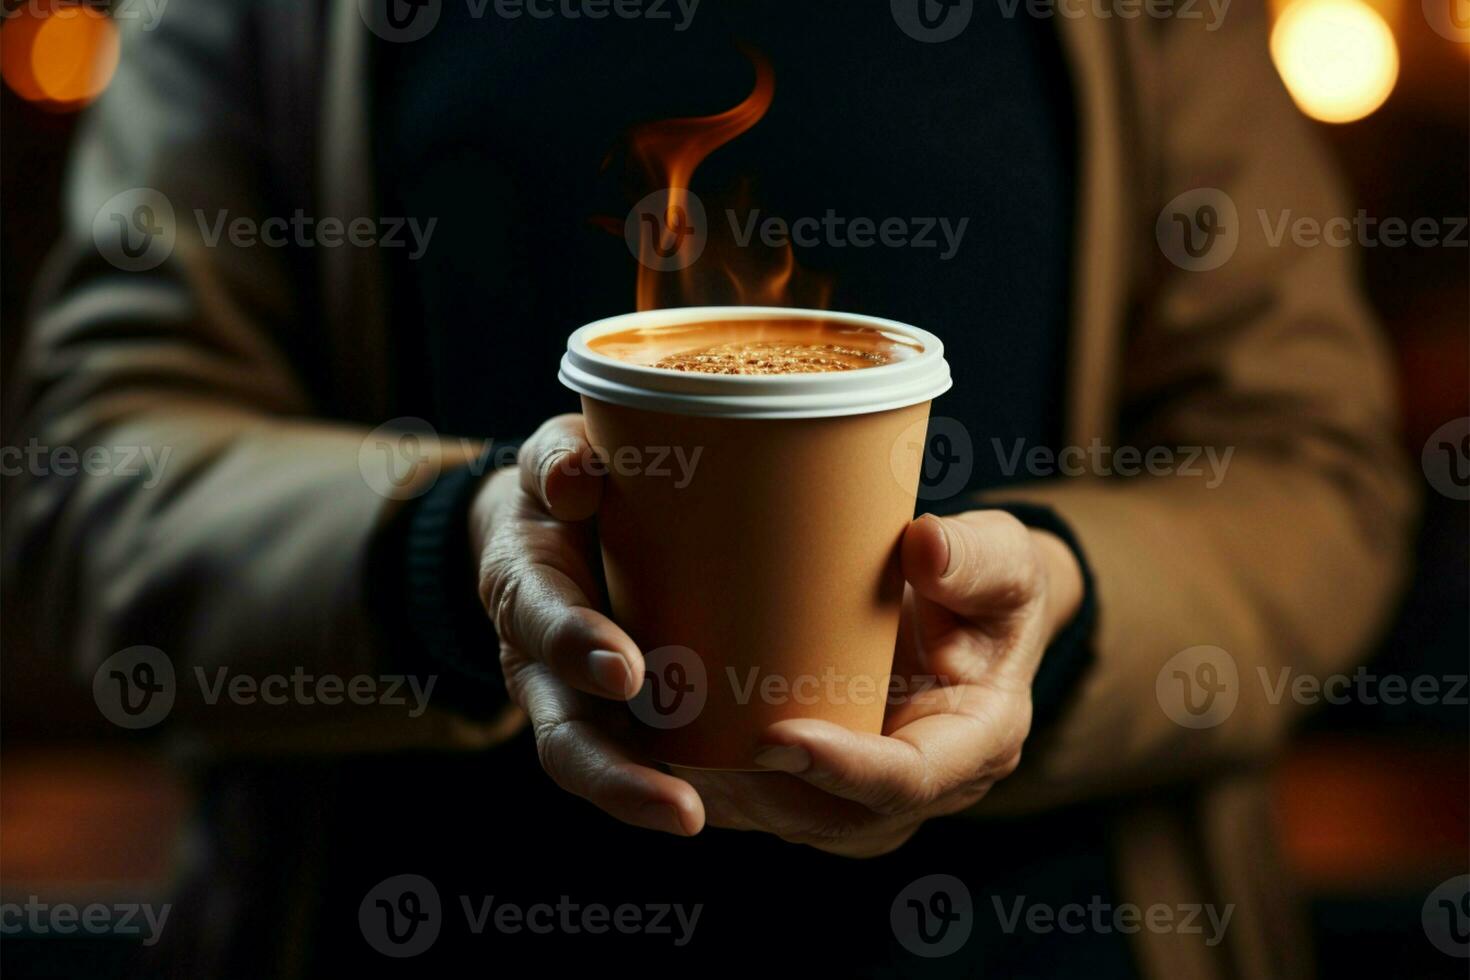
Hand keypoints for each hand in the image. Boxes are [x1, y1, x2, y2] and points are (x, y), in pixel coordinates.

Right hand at [470, 414, 704, 836]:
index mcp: (526, 587)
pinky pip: (643, 757)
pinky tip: (729, 806)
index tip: (624, 669)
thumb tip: (578, 478)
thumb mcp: (555, 456)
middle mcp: (544, 662)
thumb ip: (559, 461)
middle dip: (613, 772)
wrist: (557, 518)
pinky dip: (668, 785)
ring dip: (639, 796)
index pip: (540, 621)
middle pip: (564, 734)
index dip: (576, 646)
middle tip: (676, 806)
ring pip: (596, 762)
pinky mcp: (622, 714)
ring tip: (691, 820)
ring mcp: (579, 698)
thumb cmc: (571, 483)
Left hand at [678, 510, 1082, 856]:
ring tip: (664, 756)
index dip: (843, 768)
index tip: (776, 735)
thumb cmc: (991, 582)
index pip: (909, 778)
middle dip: (763, 792)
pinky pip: (774, 803)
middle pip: (838, 817)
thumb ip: (975, 557)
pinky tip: (664, 751)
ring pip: (795, 821)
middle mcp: (928, 789)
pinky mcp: (834, 789)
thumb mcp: (1004, 558)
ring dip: (730, 798)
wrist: (977, 613)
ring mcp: (877, 799)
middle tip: (689, 752)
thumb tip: (924, 546)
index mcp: (979, 741)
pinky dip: (721, 786)